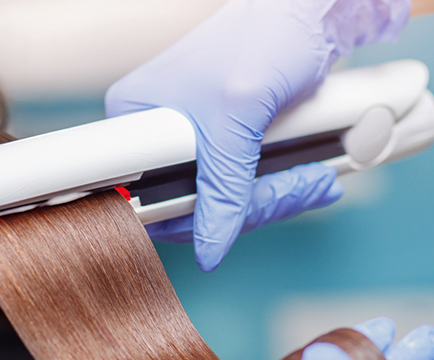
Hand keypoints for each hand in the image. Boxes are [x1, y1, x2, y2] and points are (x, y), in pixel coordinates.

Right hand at [105, 0, 408, 271]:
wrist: (309, 13)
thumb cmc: (264, 38)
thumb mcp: (237, 118)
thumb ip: (222, 190)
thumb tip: (209, 250)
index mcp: (134, 117)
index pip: (140, 193)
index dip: (181, 216)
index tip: (219, 225)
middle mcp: (155, 130)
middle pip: (187, 203)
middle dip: (246, 207)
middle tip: (294, 187)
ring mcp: (190, 138)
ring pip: (220, 200)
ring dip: (272, 197)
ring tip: (312, 178)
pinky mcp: (222, 141)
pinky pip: (240, 185)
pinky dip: (275, 187)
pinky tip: (306, 177)